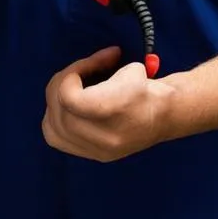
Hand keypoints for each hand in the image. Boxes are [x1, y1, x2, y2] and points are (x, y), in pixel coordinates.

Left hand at [42, 47, 177, 160]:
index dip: (71, 75)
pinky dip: (55, 119)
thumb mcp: (129, 69)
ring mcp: (97, 150)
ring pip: (52, 125)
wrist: (166, 116)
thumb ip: (98, 67)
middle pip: (59, 110)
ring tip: (73, 87)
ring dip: (55, 100)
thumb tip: (83, 67)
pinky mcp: (93, 155)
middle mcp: (104, 137)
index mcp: (114, 111)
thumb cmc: (147, 88)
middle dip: (64, 82)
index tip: (90, 63)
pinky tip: (67, 106)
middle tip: (82, 70)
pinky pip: (56, 137)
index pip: (69, 99)